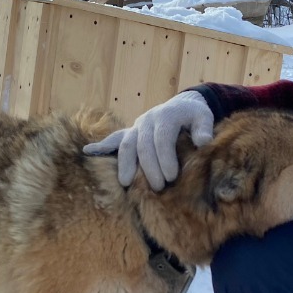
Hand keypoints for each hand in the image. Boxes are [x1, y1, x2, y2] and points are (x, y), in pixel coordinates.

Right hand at [83, 90, 213, 189]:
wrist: (181, 105)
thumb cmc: (194, 116)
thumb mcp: (204, 117)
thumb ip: (204, 128)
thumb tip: (203, 142)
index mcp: (166, 116)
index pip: (162, 138)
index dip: (165, 157)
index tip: (171, 176)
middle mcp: (148, 120)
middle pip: (143, 144)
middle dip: (149, 167)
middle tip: (158, 187)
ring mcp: (136, 126)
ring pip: (126, 144)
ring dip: (126, 164)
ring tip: (127, 183)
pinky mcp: (130, 133)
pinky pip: (114, 139)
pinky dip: (101, 146)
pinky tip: (88, 152)